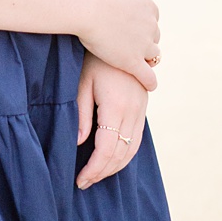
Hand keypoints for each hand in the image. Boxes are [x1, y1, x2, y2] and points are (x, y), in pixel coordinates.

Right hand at [75, 0, 159, 89]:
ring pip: (153, 56)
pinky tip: (148, 86)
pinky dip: (150, 82)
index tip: (130, 28)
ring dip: (147, 59)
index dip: (142, 25)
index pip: (152, 19)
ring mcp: (143, 46)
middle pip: (153, 38)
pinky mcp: (133, 62)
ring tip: (137, 63)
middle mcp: (150, 27)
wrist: (86, 7)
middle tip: (129, 45)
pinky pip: (148, 77)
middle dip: (144, 41)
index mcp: (149, 7)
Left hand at [75, 52, 149, 188]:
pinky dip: (126, 155)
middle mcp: (133, 112)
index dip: (94, 168)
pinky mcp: (142, 109)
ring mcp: (141, 111)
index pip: (107, 149)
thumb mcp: (81, 83)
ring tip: (96, 176)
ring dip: (115, 167)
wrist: (120, 38)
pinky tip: (113, 161)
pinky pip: (137, 139)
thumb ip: (81, 115)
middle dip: (103, 172)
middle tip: (84, 182)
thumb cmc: (93, 58)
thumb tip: (78, 143)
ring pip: (132, 149)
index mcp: (116, 107)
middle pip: (121, 154)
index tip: (80, 180)